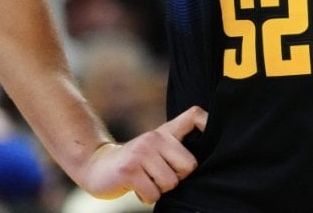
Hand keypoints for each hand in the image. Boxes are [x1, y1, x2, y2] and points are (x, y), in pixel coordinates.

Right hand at [78, 105, 207, 203]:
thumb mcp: (157, 146)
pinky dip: (146, 197)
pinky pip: (153, 194)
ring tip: (146, 180)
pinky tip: (136, 187)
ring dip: (159, 189)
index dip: (208, 122)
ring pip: (171, 182)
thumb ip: (177, 147)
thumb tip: (200, 162)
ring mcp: (142, 152)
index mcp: (166, 131)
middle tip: (160, 175)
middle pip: (189, 165)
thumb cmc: (135, 161)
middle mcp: (155, 138)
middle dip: (178, 177)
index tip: (215, 132)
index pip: (194, 116)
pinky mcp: (129, 170)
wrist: (97, 166)